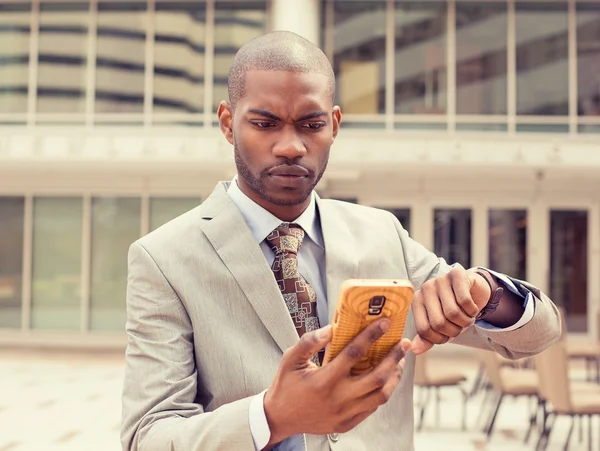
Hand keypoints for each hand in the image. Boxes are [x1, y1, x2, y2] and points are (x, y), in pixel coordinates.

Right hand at [263, 319, 410, 445]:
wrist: (279, 419)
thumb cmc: (285, 385)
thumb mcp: (290, 359)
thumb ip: (309, 342)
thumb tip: (332, 328)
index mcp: (324, 380)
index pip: (354, 353)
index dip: (371, 335)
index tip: (384, 323)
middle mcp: (338, 398)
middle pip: (377, 376)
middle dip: (394, 357)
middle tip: (402, 344)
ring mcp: (344, 413)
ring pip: (380, 395)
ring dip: (393, 377)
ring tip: (399, 362)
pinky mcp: (347, 423)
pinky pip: (372, 408)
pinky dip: (382, 392)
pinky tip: (385, 380)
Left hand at [411, 264, 490, 354]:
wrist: (473, 289)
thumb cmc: (454, 308)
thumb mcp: (441, 325)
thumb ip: (428, 337)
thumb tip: (415, 350)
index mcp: (417, 301)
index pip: (424, 330)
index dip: (440, 339)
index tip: (448, 336)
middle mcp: (426, 288)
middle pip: (439, 323)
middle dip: (454, 331)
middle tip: (461, 326)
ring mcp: (440, 279)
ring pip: (453, 313)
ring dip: (466, 322)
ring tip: (467, 318)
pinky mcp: (456, 274)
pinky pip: (465, 301)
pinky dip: (472, 311)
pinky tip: (472, 308)